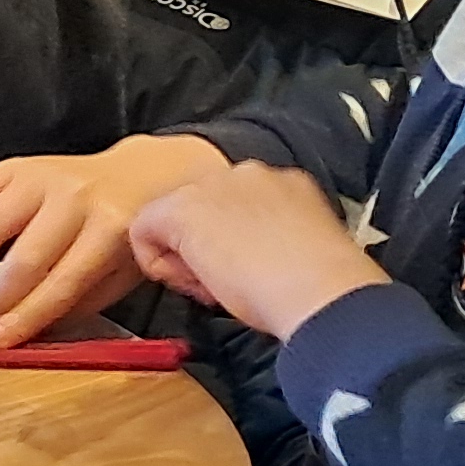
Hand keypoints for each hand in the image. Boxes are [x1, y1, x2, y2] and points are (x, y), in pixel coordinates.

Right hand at [0, 133, 231, 347]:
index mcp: (110, 229)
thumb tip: (22, 333)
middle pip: (21, 258)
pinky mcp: (14, 166)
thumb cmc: (125, 232)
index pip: (60, 283)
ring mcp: (40, 177)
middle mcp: (74, 198)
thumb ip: (72, 304)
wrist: (139, 178)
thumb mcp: (117, 276)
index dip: (21, 317)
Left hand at [125, 161, 390, 342]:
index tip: (246, 273)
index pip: (233, 206)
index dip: (230, 243)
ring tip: (217, 286)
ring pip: (172, 218)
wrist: (320, 292)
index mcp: (282, 183)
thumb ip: (272, 240)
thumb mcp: (300, 250)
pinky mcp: (183, 208)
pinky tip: (195, 282)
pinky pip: (144, 231)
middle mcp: (246, 173)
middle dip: (202, 246)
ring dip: (185, 256)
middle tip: (225, 283)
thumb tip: (250, 257)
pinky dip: (159, 263)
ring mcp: (213, 186)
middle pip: (200, 207)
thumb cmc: (320, 288)